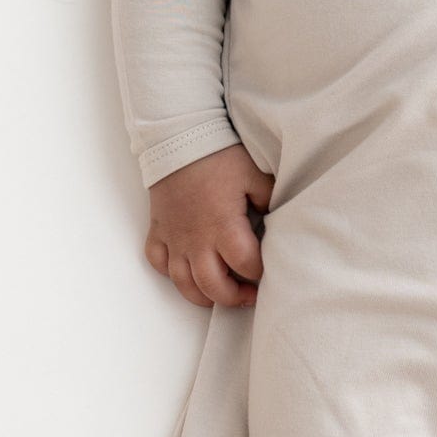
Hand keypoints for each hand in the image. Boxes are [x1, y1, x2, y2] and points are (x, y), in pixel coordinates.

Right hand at [144, 144, 275, 307]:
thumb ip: (270, 201)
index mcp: (224, 227)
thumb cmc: (219, 156)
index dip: (261, 274)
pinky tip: (186, 270)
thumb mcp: (256, 175)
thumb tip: (278, 221)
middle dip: (233, 297)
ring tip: (220, 292)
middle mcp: (197, 239)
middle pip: (213, 287)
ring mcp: (175, 238)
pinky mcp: (158, 230)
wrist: (179, 138)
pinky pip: (158, 262)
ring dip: (203, 295)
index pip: (246, 266)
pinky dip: (170, 272)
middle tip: (248, 294)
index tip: (267, 271)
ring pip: (183, 284)